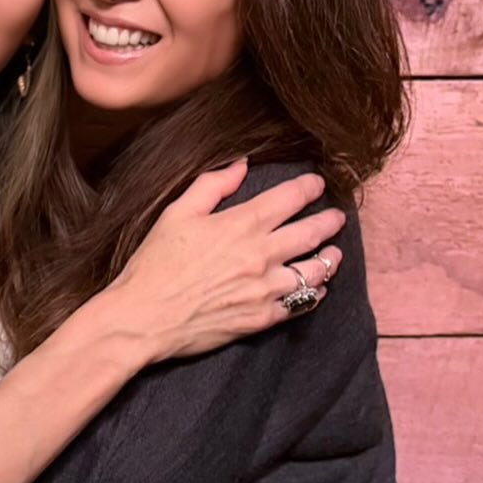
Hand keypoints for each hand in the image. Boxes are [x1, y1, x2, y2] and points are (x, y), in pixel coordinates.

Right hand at [106, 160, 343, 363]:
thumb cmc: (155, 265)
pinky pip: (301, 304)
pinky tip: (316, 288)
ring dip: (330, 258)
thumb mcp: (176, 214)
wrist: (144, 318)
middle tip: (338, 216)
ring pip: (315, 270)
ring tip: (334, 252)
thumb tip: (240, 165)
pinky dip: (314, 293)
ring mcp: (265, 289)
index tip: (317, 183)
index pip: (290, 198)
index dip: (308, 187)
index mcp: (241, 224)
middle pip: (312, 233)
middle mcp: (261, 255)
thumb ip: (212, 186)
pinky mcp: (262, 318)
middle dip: (330, 221)